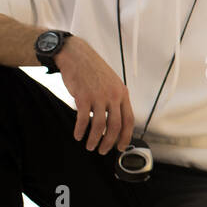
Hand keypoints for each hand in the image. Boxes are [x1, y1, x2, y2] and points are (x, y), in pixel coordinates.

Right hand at [55, 38, 134, 155]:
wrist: (77, 56)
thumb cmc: (93, 70)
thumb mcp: (112, 83)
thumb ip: (115, 100)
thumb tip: (116, 120)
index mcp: (122, 94)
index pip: (129, 120)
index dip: (126, 136)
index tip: (121, 147)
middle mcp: (113, 96)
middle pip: (115, 126)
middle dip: (109, 142)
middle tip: (103, 151)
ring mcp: (98, 96)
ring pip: (99, 125)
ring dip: (94, 139)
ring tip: (90, 146)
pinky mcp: (83, 97)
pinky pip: (83, 119)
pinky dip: (80, 130)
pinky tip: (78, 135)